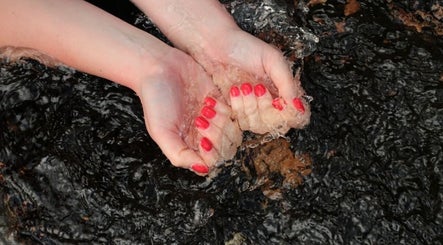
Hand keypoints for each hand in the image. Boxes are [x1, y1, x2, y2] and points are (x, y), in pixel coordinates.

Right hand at [137, 49, 241, 174]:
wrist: (158, 66)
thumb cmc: (155, 100)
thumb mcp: (161, 131)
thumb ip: (179, 154)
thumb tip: (203, 169)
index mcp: (188, 146)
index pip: (211, 161)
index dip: (212, 153)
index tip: (201, 138)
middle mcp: (202, 135)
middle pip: (225, 147)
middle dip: (217, 134)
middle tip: (201, 118)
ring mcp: (213, 118)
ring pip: (232, 130)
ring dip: (222, 120)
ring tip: (205, 107)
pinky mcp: (220, 101)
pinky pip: (235, 112)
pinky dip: (227, 107)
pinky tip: (210, 99)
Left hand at [193, 29, 310, 135]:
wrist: (215, 43)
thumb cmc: (243, 47)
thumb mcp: (271, 59)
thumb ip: (286, 82)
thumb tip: (298, 107)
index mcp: (282, 91)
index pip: (293, 116)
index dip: (286, 114)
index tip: (277, 102)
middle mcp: (268, 103)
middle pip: (273, 124)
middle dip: (263, 107)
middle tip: (256, 87)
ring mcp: (249, 109)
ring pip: (254, 125)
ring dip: (248, 106)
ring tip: (241, 86)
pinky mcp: (231, 111)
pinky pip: (237, 122)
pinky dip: (235, 107)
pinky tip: (232, 90)